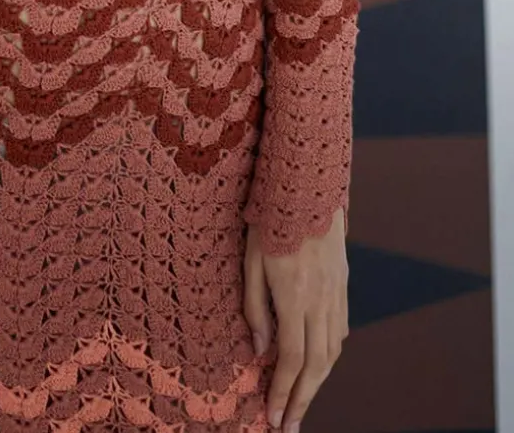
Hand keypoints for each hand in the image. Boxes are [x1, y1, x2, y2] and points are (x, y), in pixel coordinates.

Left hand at [243, 208, 349, 430]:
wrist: (308, 184)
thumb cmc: (270, 218)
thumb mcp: (251, 260)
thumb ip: (255, 308)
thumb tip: (261, 351)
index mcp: (295, 296)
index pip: (290, 359)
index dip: (283, 392)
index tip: (274, 417)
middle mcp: (322, 300)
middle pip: (316, 365)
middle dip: (302, 400)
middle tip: (289, 426)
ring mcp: (337, 293)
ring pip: (333, 351)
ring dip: (318, 382)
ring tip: (301, 401)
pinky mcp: (343, 284)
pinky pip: (340, 330)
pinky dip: (329, 355)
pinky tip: (317, 363)